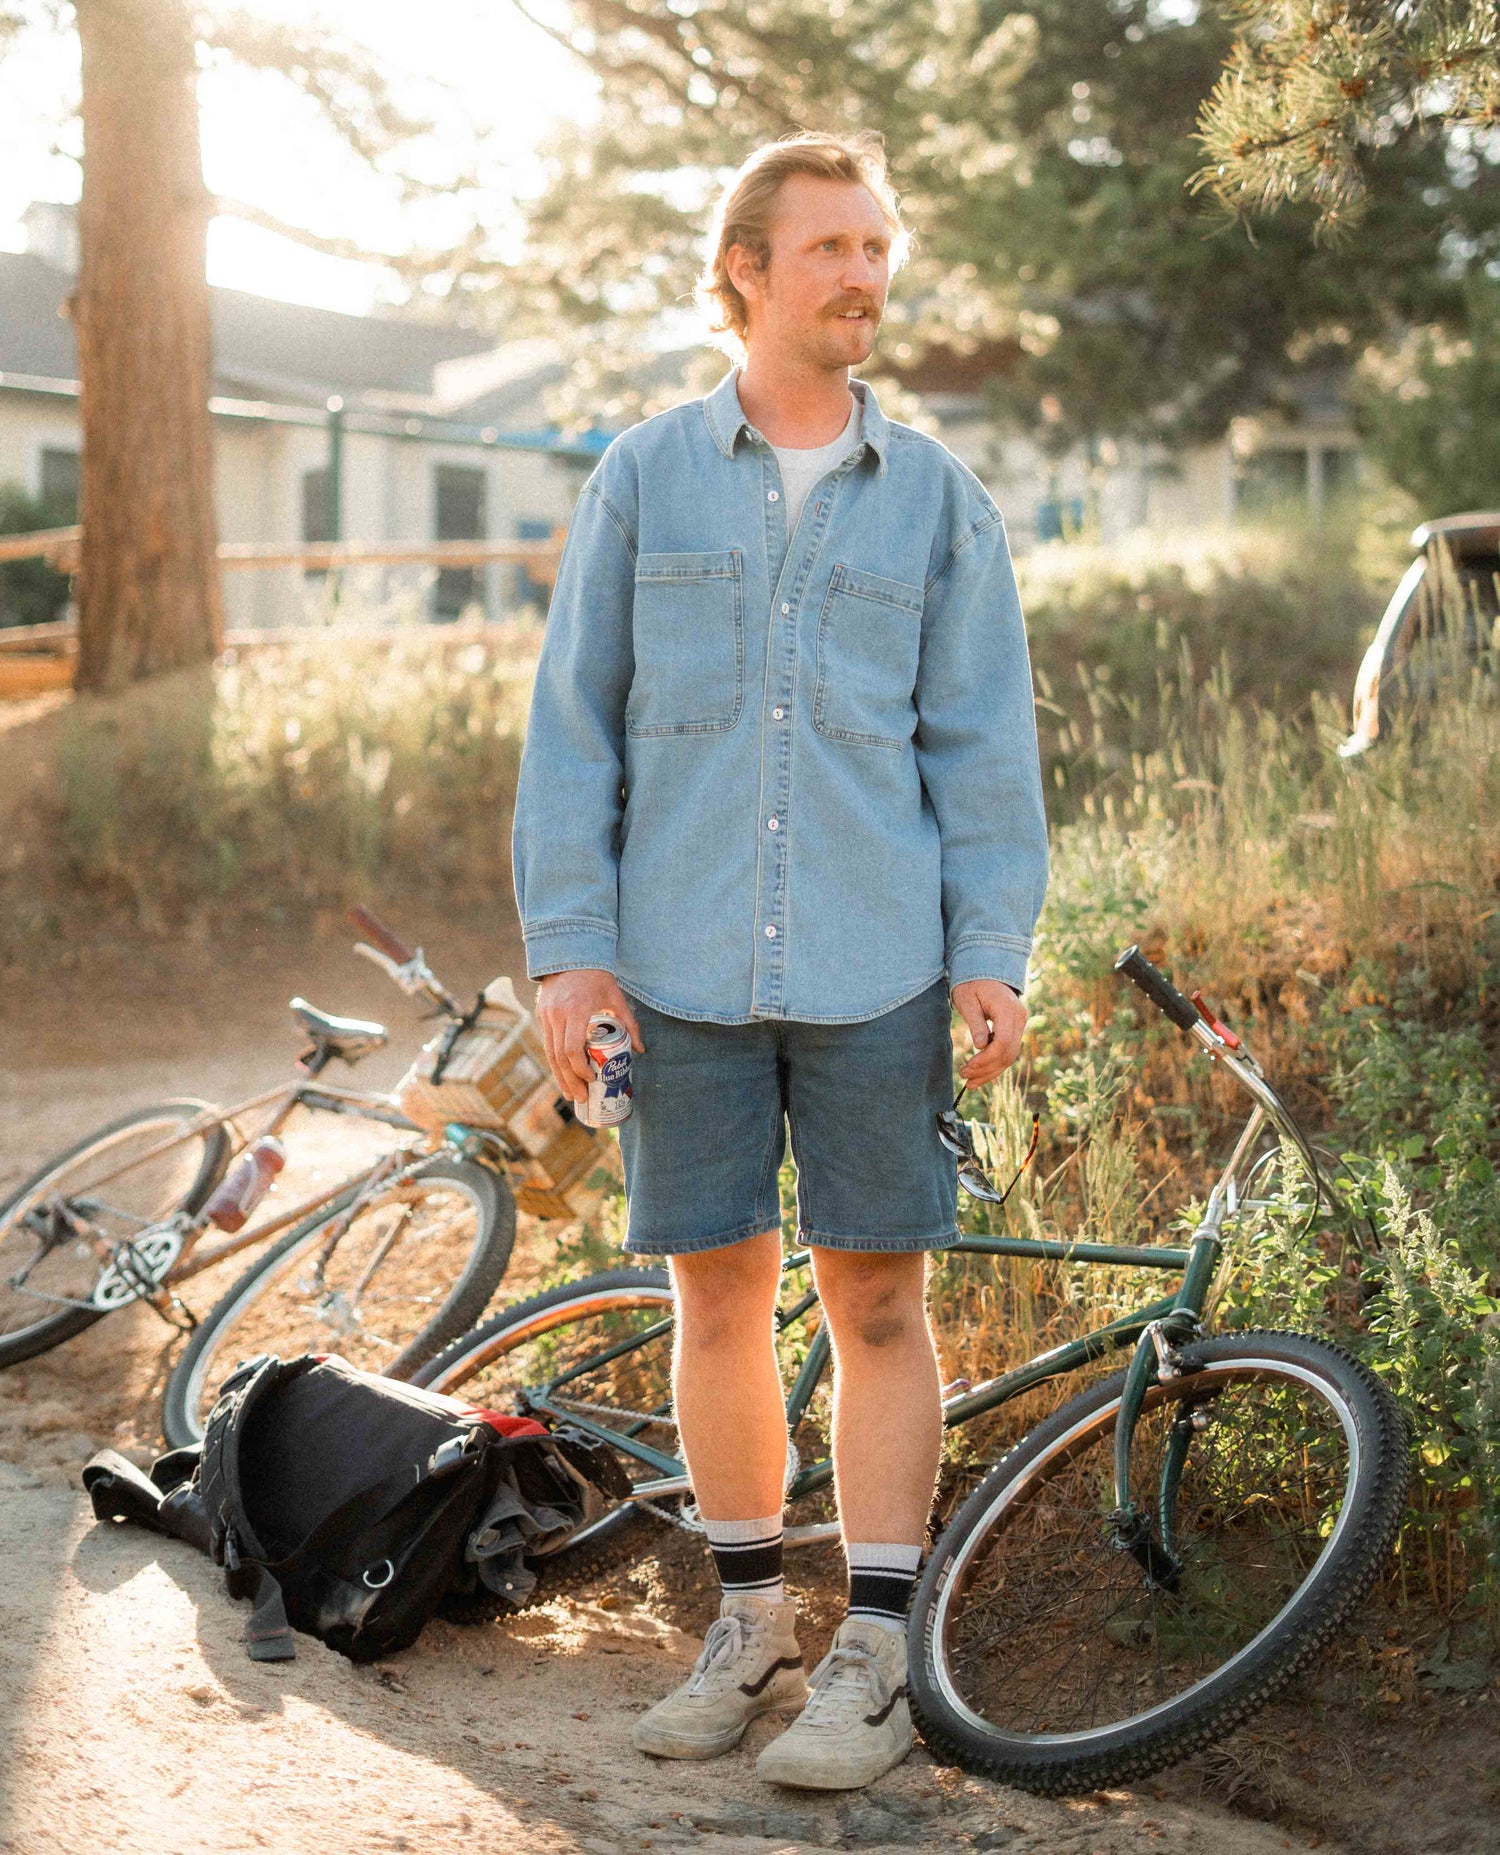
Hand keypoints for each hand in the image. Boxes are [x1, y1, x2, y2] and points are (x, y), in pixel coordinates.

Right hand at [534, 969, 645, 1105]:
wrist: (571, 954)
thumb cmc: (598, 977)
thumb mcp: (616, 998)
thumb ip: (629, 1024)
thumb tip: (640, 1049)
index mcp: (577, 1009)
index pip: (572, 1048)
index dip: (580, 1069)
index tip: (592, 1079)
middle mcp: (558, 1014)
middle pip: (560, 1056)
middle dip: (570, 1080)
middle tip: (581, 1097)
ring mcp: (546, 1015)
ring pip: (550, 1053)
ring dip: (560, 1077)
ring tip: (571, 1094)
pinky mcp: (541, 1015)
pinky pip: (547, 1044)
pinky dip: (555, 1063)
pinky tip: (562, 1076)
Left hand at [951, 980, 1026, 1088]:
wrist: (985, 969)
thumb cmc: (972, 982)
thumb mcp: (967, 1000)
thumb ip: (976, 1023)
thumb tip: (980, 1046)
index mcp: (1008, 1010)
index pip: (1003, 1043)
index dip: (986, 1060)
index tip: (967, 1068)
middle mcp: (1019, 1018)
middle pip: (1008, 1053)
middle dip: (987, 1070)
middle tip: (966, 1080)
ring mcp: (1020, 1023)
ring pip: (1010, 1055)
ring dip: (991, 1071)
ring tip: (970, 1083)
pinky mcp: (1015, 1028)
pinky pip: (1008, 1050)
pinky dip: (995, 1064)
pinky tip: (980, 1075)